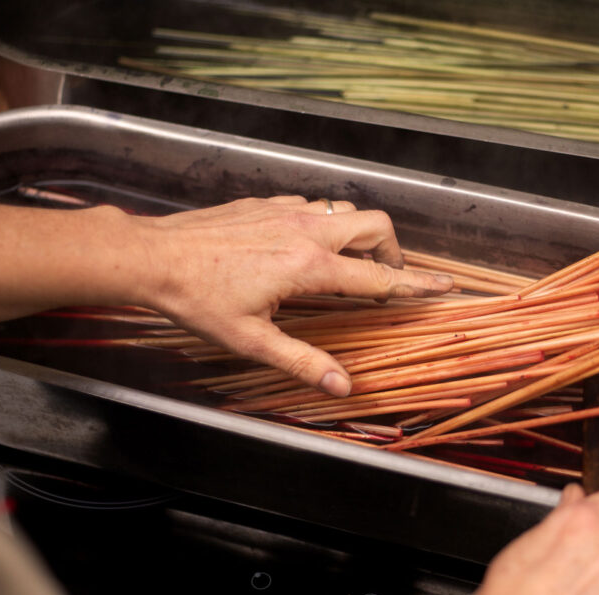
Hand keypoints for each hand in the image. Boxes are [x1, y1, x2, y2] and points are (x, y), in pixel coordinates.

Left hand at [132, 196, 452, 395]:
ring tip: (345, 268)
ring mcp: (286, 212)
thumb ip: (302, 362)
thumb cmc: (198, 299)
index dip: (417, 284)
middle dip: (392, 251)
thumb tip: (342, 386)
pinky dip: (323, 225)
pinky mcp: (266, 204)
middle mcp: (305, 231)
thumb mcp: (251, 341)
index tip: (445, 286)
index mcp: (309, 267)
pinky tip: (301, 250)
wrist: (153, 256)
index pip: (379, 278)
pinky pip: (312, 207)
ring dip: (357, 237)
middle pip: (375, 226)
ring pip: (345, 212)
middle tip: (385, 279)